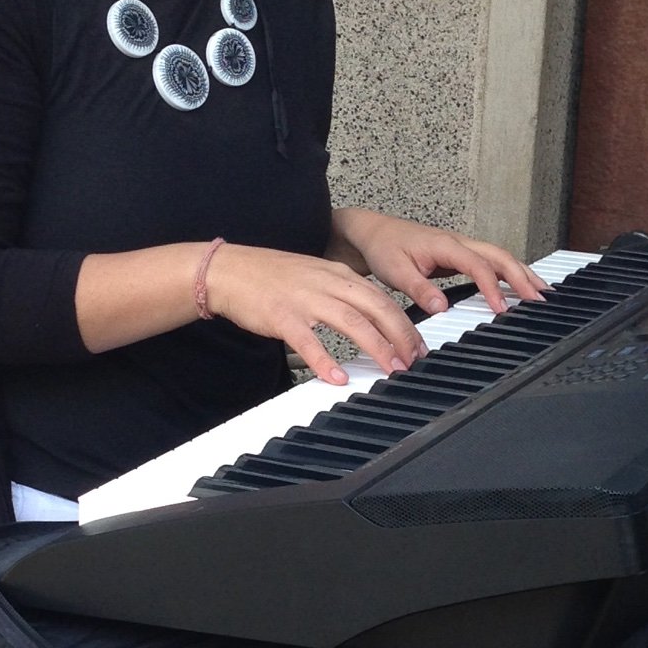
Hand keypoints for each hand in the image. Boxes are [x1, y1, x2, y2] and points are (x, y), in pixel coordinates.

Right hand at [203, 244, 425, 384]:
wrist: (229, 270)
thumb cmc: (270, 277)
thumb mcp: (315, 277)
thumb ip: (343, 295)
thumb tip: (370, 320)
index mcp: (338, 274)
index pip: (382, 298)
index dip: (405, 323)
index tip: (418, 346)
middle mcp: (327, 283)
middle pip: (376, 307)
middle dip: (400, 336)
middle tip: (412, 361)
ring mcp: (305, 299)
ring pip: (352, 321)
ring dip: (376, 347)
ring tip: (390, 369)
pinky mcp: (282, 316)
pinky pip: (308, 340)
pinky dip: (325, 360)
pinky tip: (337, 377)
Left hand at [331, 208, 544, 317]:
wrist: (374, 233)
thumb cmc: (384, 248)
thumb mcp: (395, 272)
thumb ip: (419, 290)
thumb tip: (441, 308)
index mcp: (446, 245)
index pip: (478, 265)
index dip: (492, 287)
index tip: (501, 309)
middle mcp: (459, 242)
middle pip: (500, 256)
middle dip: (522, 277)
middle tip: (539, 300)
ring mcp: (463, 247)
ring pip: (500, 256)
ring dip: (522, 273)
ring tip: (542, 294)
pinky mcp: (461, 255)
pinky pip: (492, 262)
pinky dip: (510, 273)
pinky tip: (520, 286)